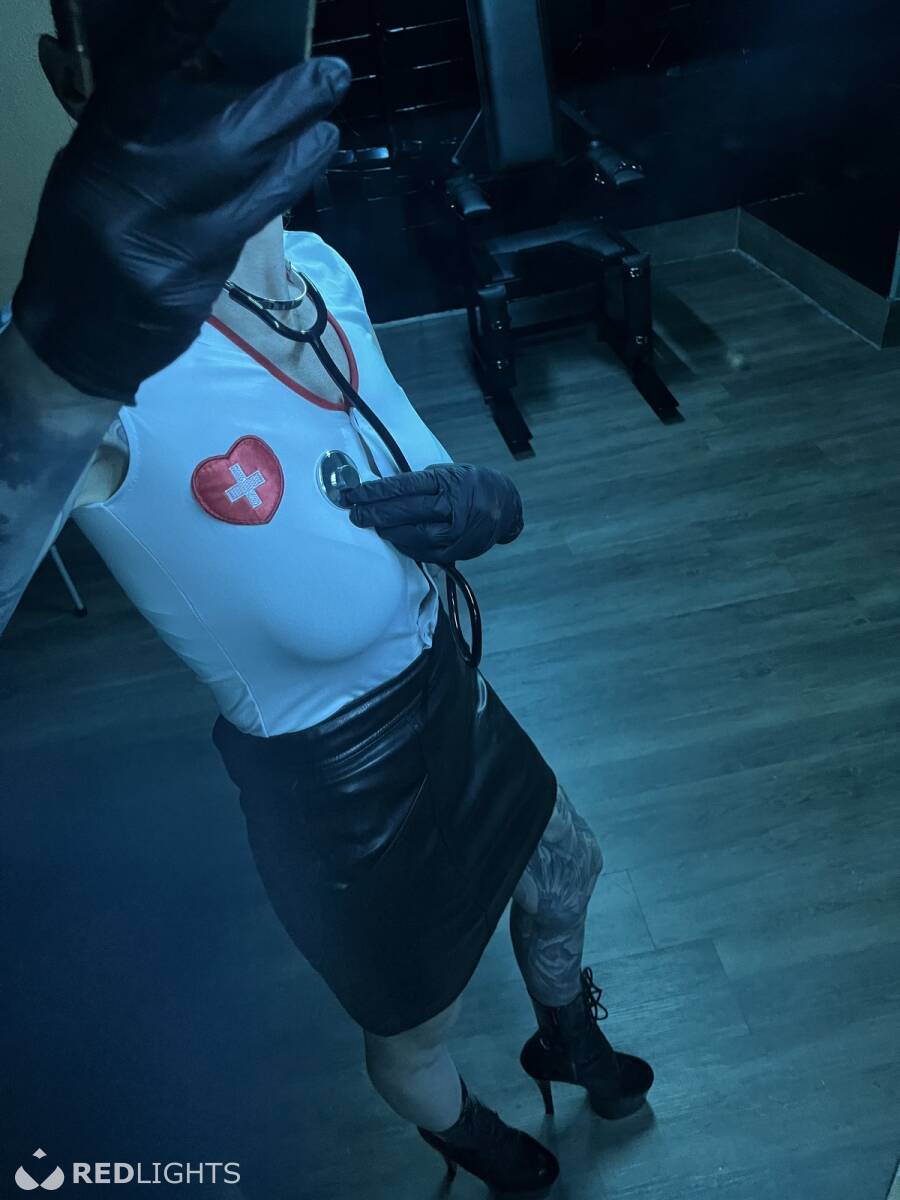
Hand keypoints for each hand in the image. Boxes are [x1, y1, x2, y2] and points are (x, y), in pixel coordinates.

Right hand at [12, 3, 350, 401]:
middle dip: (284, 106)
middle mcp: (130, 201)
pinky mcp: (195, 289)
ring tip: (331, 128)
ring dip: (301, 159)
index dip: (178, 34)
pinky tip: (298, 173)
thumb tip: (193, 72)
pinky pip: (245, 235)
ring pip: (253, 197)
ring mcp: (167, 251)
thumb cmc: (82, 246)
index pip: (138, 82)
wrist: (72, 341)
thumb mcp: (89, 178)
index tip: (219, 2)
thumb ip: (133, 133)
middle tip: (330, 75)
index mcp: (96, 159)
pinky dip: (275, 201)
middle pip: (223, 143)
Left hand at [342, 463, 523, 564]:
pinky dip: (406, 546)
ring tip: (371, 525)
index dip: (378, 491)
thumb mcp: (452, 473)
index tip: (356, 493)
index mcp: (450, 482)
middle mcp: (455, 506)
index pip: (407, 485)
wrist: (508, 507)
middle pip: (407, 510)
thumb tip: (386, 490)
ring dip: (389, 530)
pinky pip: (426, 551)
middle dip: (376, 512)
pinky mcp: (458, 551)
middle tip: (355, 513)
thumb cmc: (473, 486)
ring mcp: (458, 531)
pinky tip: (393, 539)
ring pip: (415, 533)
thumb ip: (424, 482)